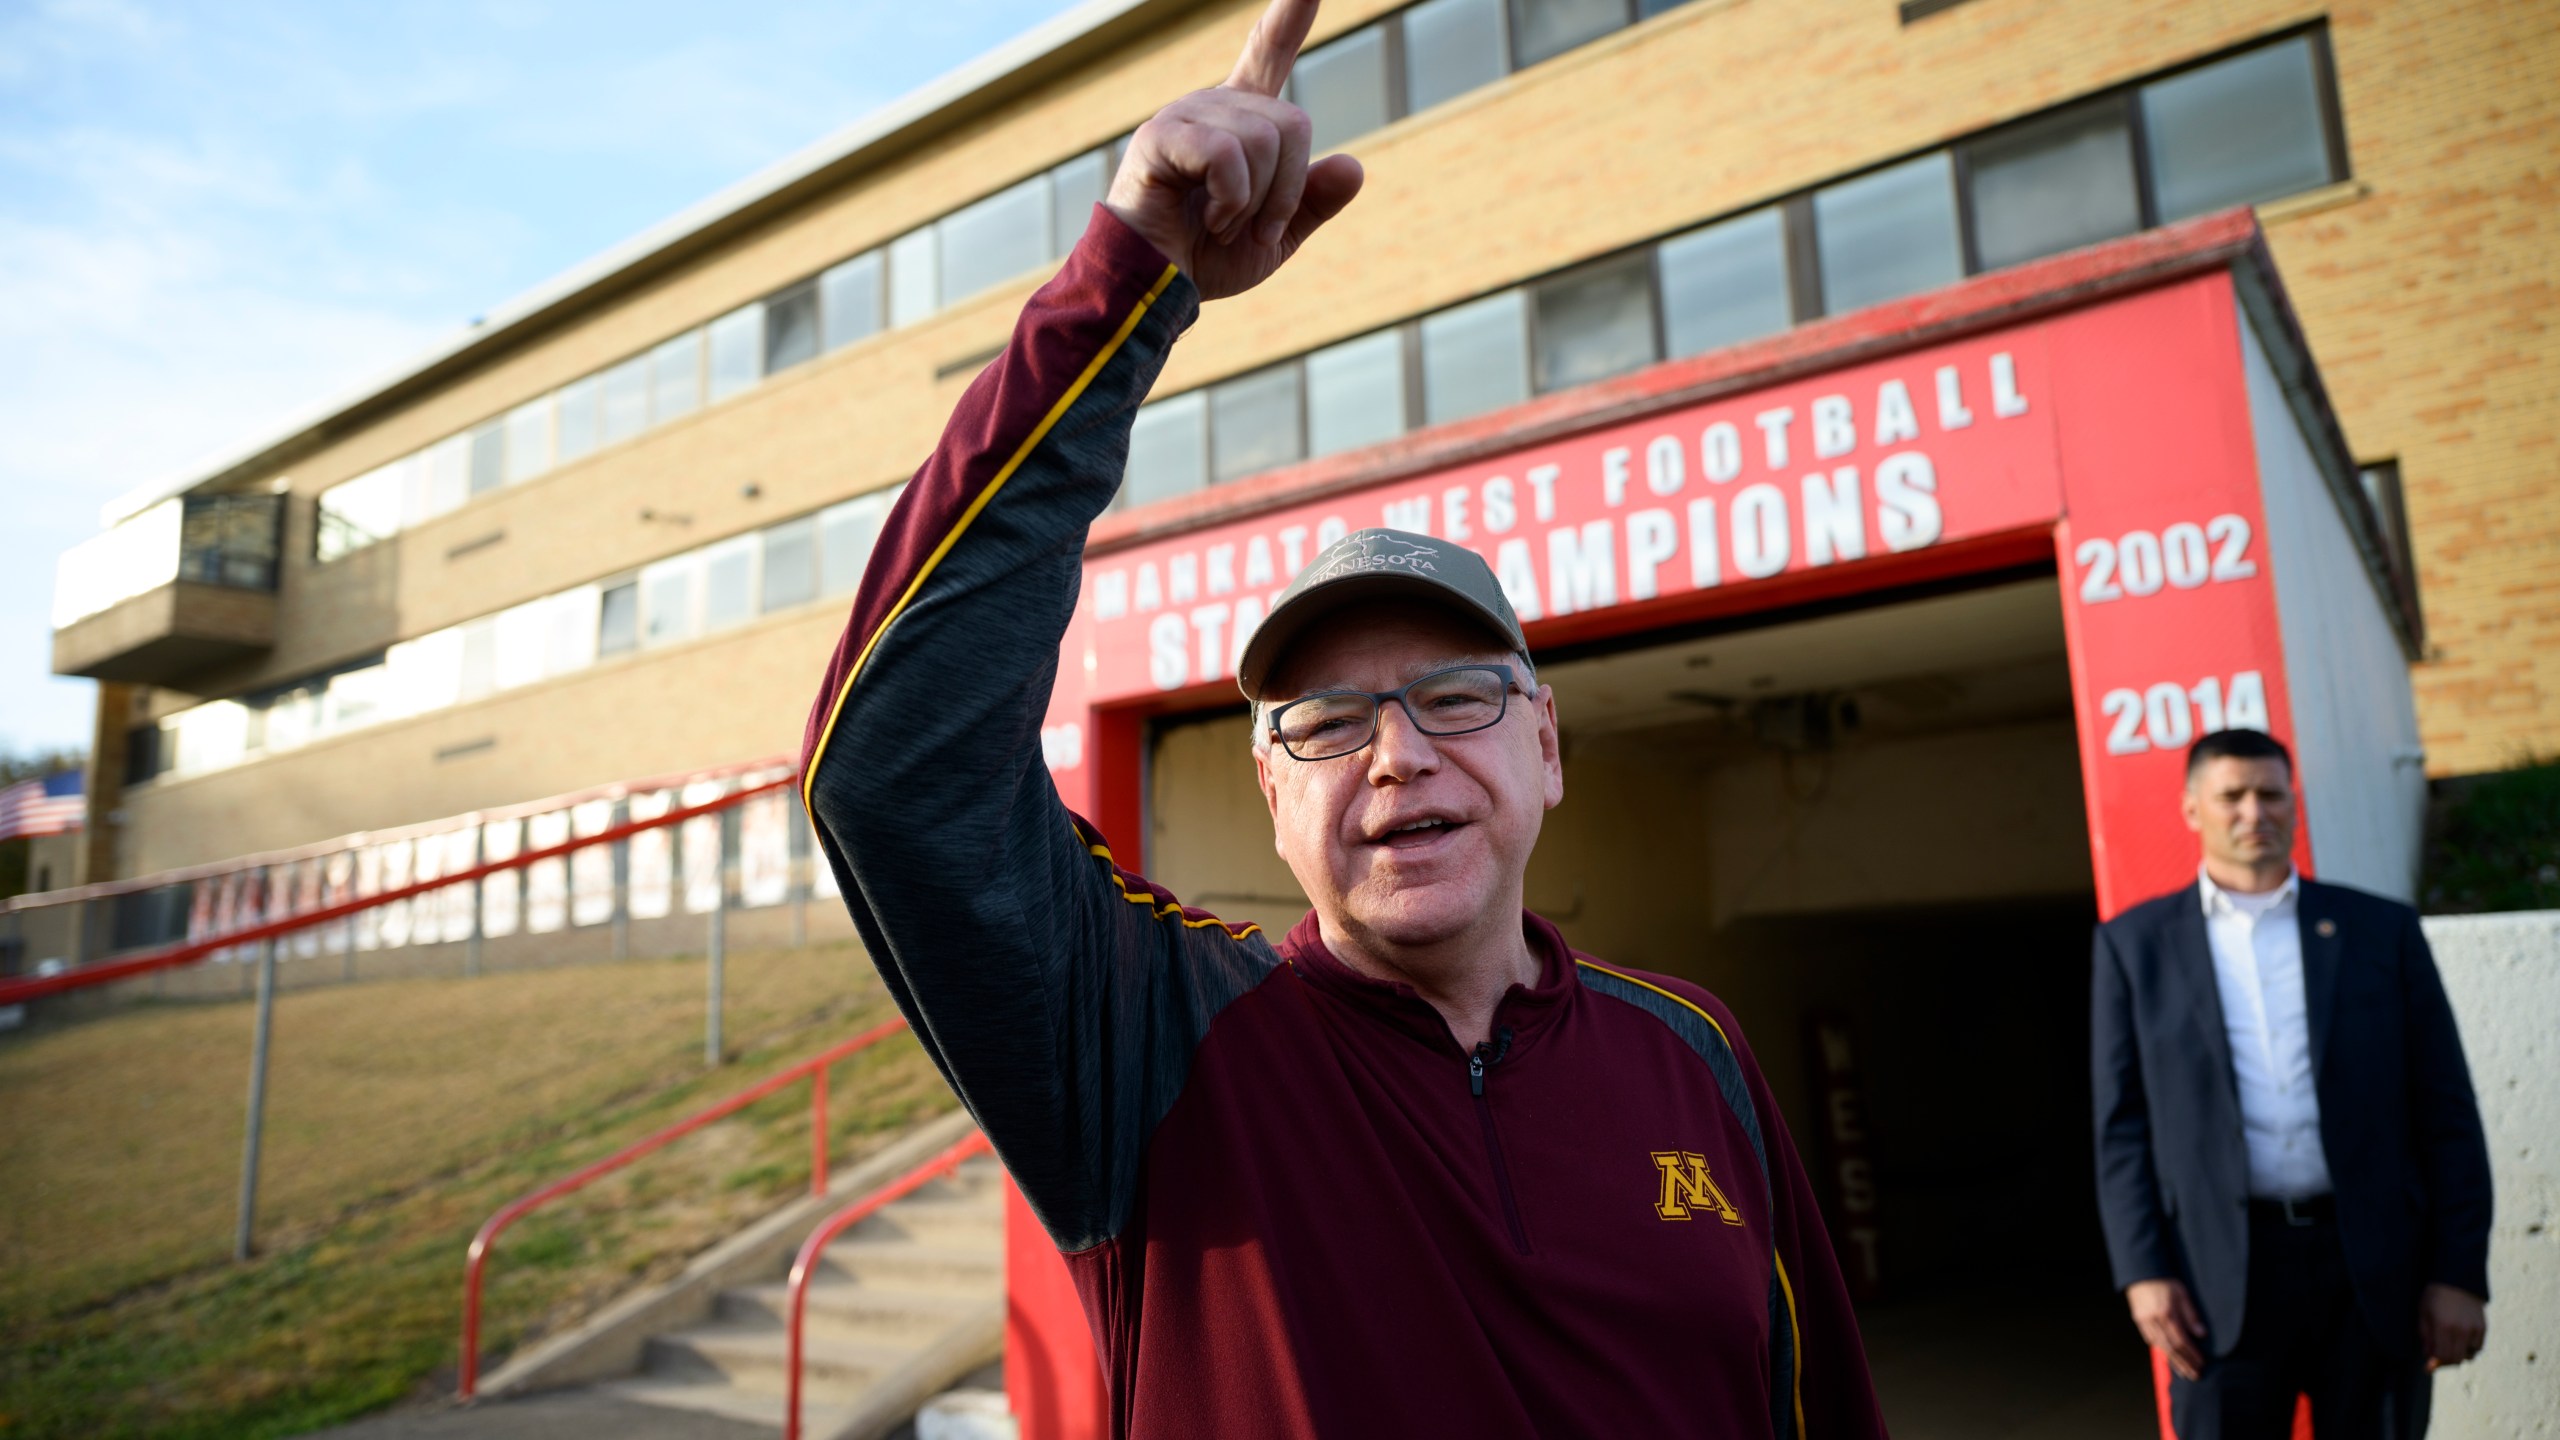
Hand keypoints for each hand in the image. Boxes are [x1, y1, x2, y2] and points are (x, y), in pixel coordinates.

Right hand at [1103, 0, 1364, 300]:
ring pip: (1265, 140)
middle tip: (1253, 227)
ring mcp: (1185, 116)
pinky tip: (1209, 219)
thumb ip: (1313, 202)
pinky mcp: (1160, 137)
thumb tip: (1353, 166)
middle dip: (1287, 191)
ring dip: (1256, 202)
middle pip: (1294, 124)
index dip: (1288, 14)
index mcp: (1242, 120)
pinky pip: (1229, 155)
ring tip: (1223, 224)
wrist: (1157, 289)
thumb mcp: (1276, 236)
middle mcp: (1214, 105)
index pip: (1269, 52)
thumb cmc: (1207, 259)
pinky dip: (1232, 201)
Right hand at [2127, 1278, 2207, 1380]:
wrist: (2142, 1272)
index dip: (2192, 1354)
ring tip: (2183, 1372)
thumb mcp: (2182, 1294)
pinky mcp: (2139, 1321)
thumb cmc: (2164, 1281)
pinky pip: (2151, 1340)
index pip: (2181, 1340)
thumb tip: (2201, 1334)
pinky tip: (2168, 1358)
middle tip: (2194, 1375)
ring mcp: (2145, 1322)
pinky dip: (2161, 1351)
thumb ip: (2191, 1315)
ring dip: (2173, 1362)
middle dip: (2184, 1363)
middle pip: (2171, 1348)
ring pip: (2160, 1347)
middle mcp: (2155, 1321)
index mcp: (2167, 1314)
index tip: (2201, 1364)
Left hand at [2418, 1283, 2485, 1370]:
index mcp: (2444, 1326)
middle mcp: (2461, 1330)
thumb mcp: (2423, 1314)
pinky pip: (2477, 1347)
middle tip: (2437, 1359)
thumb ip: (2426, 1337)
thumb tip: (2429, 1358)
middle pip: (2456, 1359)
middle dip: (2445, 1362)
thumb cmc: (2434, 1296)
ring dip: (2458, 1355)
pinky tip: (2459, 1340)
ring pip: (2468, 1356)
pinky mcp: (2483, 1327)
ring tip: (2448, 1346)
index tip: (2428, 1367)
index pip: (2443, 1357)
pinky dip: (2468, 1349)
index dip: (2435, 1364)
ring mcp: (2474, 1329)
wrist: (2457, 1279)